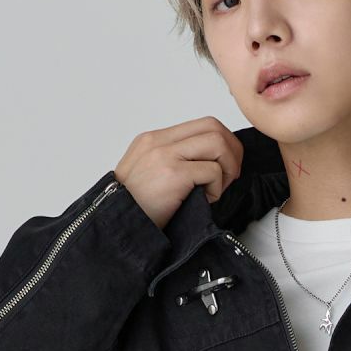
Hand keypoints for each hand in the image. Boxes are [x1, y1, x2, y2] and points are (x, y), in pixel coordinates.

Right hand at [113, 116, 243, 231]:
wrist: (117, 226)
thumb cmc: (135, 209)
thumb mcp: (148, 173)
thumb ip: (174, 161)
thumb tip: (210, 160)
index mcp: (153, 139)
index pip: (202, 124)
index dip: (224, 143)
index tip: (225, 166)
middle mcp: (159, 141)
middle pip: (213, 127)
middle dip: (232, 151)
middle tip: (230, 176)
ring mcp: (165, 155)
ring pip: (217, 143)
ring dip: (227, 167)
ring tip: (217, 188)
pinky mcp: (173, 174)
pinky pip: (213, 171)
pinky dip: (217, 188)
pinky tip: (204, 200)